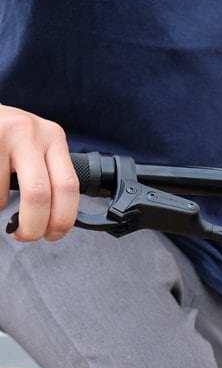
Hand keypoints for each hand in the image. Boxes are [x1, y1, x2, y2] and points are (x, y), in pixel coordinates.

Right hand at [0, 105, 78, 240]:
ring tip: (1, 202)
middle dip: (34, 225)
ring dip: (3, 208)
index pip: (69, 187)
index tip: (53, 234)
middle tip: (26, 235)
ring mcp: (4, 133)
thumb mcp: (35, 145)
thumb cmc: (6, 135)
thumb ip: (48, 173)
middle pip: (40, 195)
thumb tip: (55, 219)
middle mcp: (32, 132)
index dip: (63, 219)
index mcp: (54, 137)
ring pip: (6, 194)